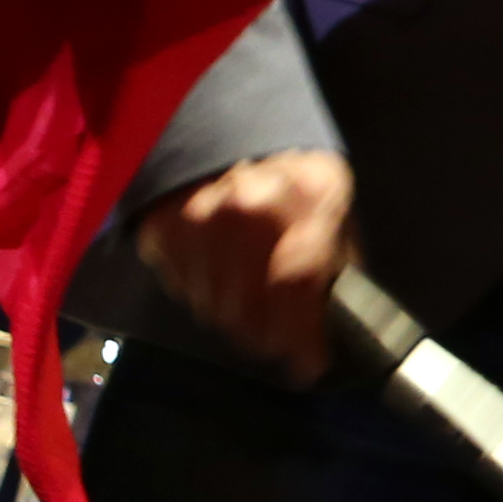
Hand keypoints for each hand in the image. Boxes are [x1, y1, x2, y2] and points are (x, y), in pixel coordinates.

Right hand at [134, 150, 355, 378]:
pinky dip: (207, 298)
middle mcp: (248, 207)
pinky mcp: (163, 233)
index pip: (299, 282)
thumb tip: (338, 324)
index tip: (311, 362)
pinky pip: (188, 296)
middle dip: (272, 337)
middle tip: (281, 342)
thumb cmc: (290, 176)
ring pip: (218, 312)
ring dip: (238, 321)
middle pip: (253, 310)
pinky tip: (222, 277)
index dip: (304, 334)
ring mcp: (199, 221)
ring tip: (252, 303)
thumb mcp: (335, 200)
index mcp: (307, 194)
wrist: (223, 139)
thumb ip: (338, 258)